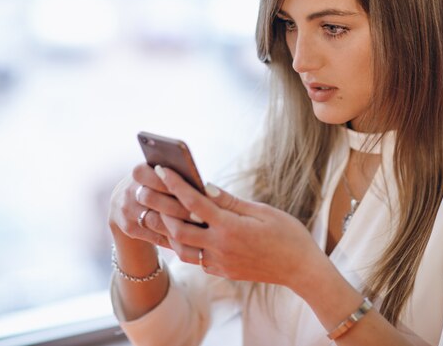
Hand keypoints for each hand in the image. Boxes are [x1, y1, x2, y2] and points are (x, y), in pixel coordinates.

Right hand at [108, 163, 198, 249]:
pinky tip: (190, 240)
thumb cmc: (156, 186)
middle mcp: (128, 191)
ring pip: (155, 221)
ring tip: (200, 229)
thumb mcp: (160, 176)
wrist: (128, 202)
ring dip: (178, 226)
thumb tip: (205, 187)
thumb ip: (176, 177)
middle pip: (155, 199)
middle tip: (203, 216)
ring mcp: (126, 211)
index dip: (177, 186)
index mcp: (139, 172)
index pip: (157, 177)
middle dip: (180, 208)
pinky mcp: (129, 228)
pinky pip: (154, 236)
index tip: (198, 194)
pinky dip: (173, 239)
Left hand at [154, 165, 325, 288]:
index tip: (161, 170)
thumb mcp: (262, 212)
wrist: (300, 269)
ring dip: (166, 232)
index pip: (195, 203)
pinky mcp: (222, 272)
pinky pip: (196, 259)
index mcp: (231, 228)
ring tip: (154, 215)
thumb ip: (231, 202)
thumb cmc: (287, 235)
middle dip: (158, 210)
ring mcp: (220, 263)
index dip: (176, 185)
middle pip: (178, 228)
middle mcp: (220, 248)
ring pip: (181, 249)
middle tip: (142, 194)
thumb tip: (206, 187)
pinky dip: (184, 246)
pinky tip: (180, 234)